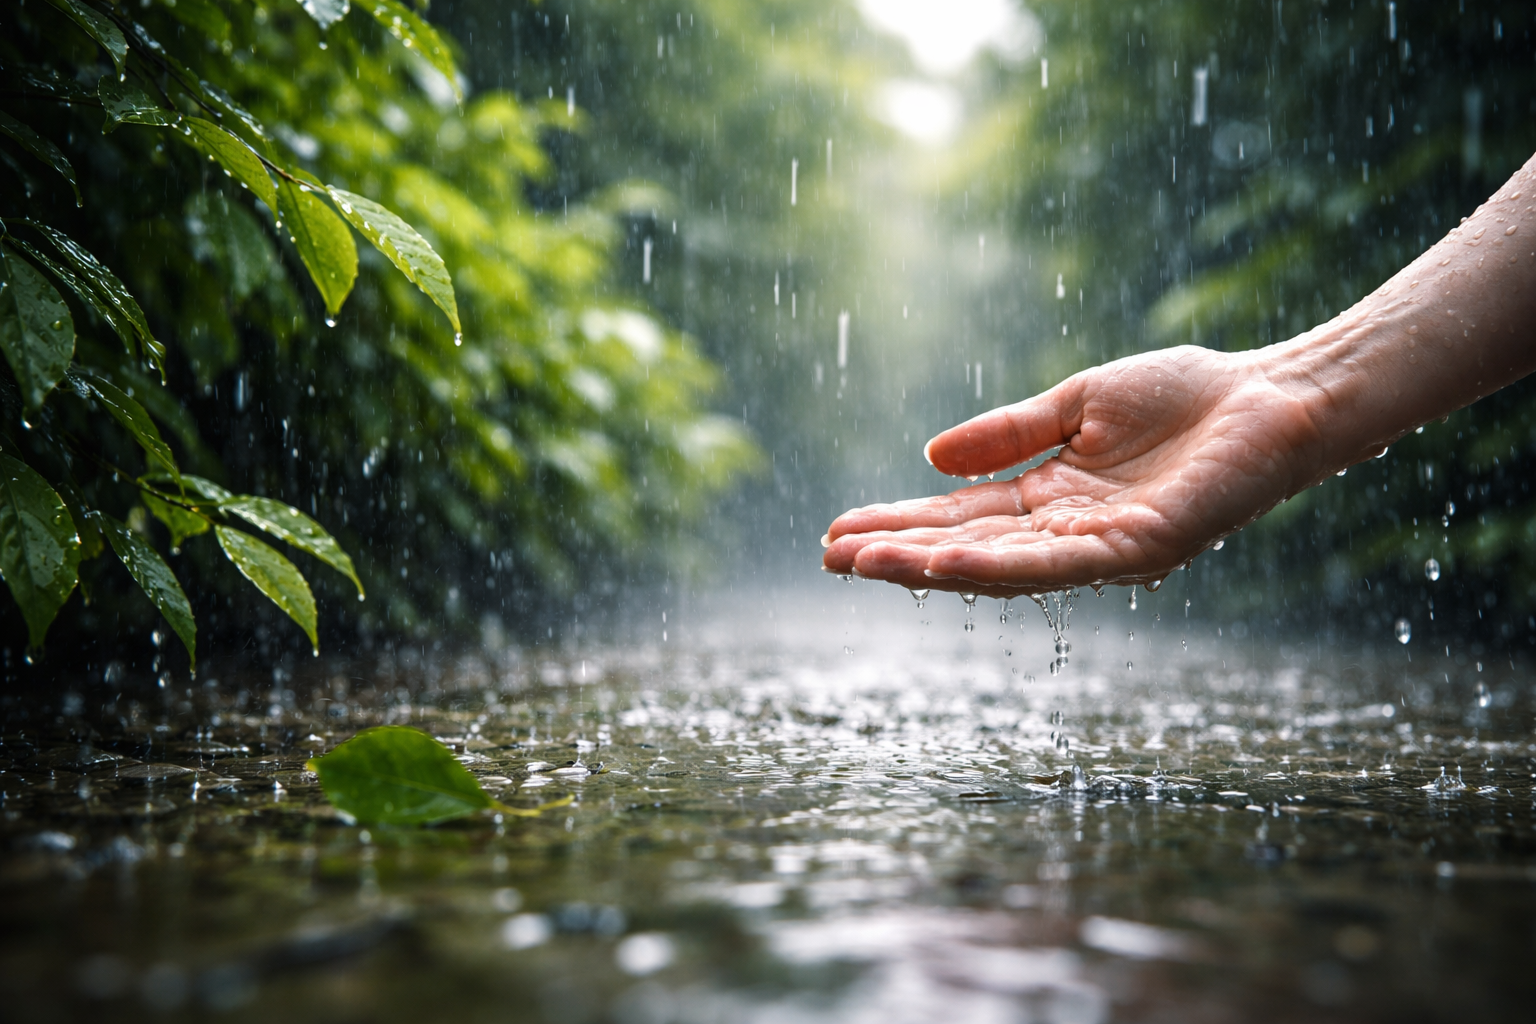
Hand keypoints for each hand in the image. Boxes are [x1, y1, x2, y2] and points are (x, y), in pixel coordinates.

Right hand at [822, 345, 1328, 595]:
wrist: (1274, 395)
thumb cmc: (1189, 397)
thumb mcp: (1077, 404)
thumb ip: (1009, 434)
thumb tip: (929, 458)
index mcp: (1052, 499)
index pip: (961, 518)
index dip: (900, 523)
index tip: (838, 530)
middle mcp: (1070, 534)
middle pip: (969, 549)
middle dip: (898, 555)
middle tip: (832, 559)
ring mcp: (1104, 547)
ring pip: (1002, 566)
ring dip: (931, 567)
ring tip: (868, 565)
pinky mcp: (1142, 548)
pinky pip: (1060, 564)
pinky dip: (999, 566)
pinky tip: (945, 561)